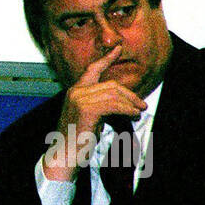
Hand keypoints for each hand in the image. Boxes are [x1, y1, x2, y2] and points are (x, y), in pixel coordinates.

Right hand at [43, 46, 147, 181]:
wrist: (62, 156)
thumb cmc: (75, 141)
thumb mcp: (87, 119)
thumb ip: (98, 106)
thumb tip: (120, 105)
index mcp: (75, 91)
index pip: (92, 70)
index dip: (106, 58)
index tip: (117, 48)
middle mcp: (76, 92)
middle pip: (110, 84)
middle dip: (129, 94)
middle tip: (142, 104)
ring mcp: (80, 99)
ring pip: (113, 94)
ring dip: (131, 103)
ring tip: (139, 111)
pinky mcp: (86, 110)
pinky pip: (113, 105)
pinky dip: (127, 110)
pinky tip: (132, 115)